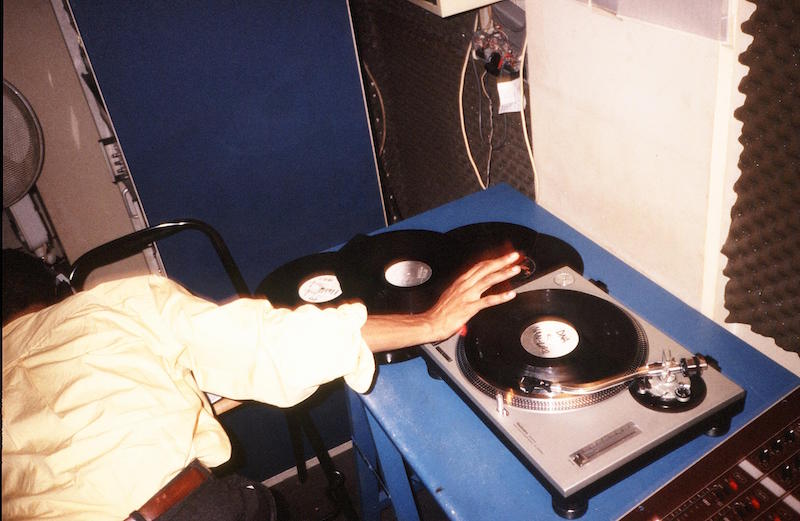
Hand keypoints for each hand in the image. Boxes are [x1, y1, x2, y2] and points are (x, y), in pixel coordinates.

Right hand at [361, 251, 519, 351]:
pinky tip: (510, 295)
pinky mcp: (469, 308)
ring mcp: (467, 296)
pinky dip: (501, 297)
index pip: (479, 266)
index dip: (492, 260)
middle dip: (501, 261)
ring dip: (503, 273)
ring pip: (488, 280)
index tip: (503, 257)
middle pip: (485, 268)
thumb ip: (464, 289)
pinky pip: (488, 301)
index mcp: (461, 281)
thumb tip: (473, 288)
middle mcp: (464, 285)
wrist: (431, 323)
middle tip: (514, 256)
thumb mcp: (452, 294)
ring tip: (515, 269)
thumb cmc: (440, 312)